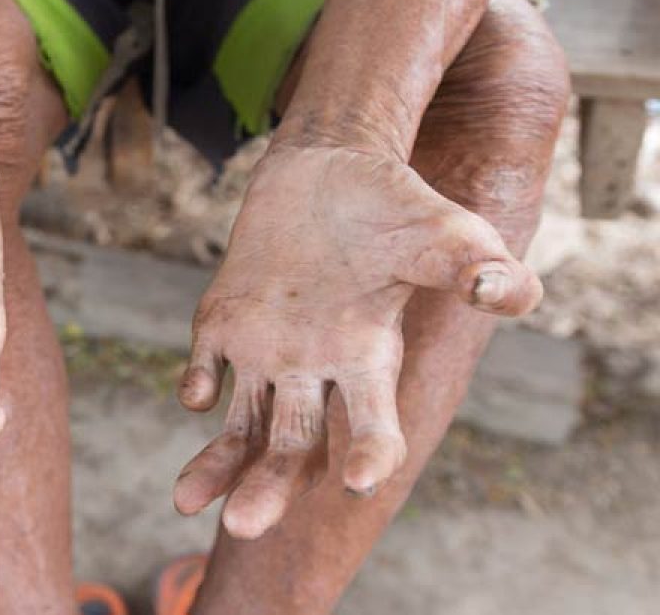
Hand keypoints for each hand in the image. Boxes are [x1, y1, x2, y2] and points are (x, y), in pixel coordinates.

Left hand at [173, 145, 540, 538]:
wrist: (326, 167)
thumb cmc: (394, 204)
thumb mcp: (444, 231)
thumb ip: (475, 264)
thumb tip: (509, 292)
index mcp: (369, 359)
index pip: (371, 426)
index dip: (370, 452)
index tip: (360, 479)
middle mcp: (316, 368)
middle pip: (292, 447)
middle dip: (269, 487)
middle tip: (242, 526)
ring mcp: (266, 349)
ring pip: (242, 425)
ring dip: (217, 465)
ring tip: (184, 504)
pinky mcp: (225, 322)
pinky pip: (206, 369)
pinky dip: (198, 384)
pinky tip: (200, 391)